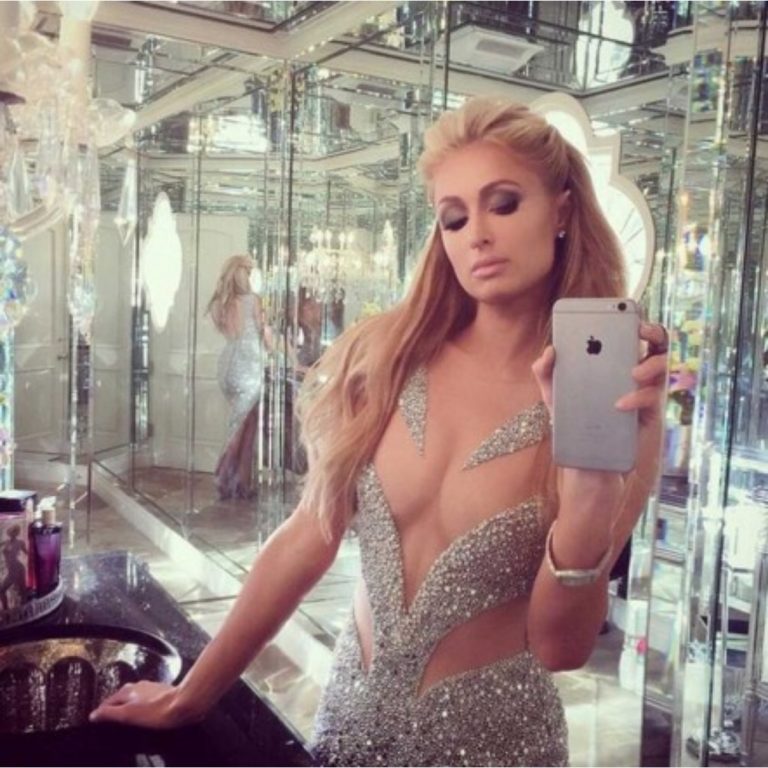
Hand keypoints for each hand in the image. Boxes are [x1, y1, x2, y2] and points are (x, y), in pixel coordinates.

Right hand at [89, 681, 201, 729]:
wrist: (183, 703)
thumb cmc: (156, 710)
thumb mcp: (127, 714)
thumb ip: (109, 713)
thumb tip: (94, 714)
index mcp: (128, 690)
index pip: (109, 700)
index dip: (102, 710)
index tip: (96, 717)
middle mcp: (138, 685)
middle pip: (121, 696)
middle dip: (115, 705)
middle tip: (109, 715)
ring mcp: (151, 687)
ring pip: (134, 696)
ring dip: (129, 704)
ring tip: (125, 714)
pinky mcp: (162, 692)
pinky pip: (146, 698)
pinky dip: (141, 704)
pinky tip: (145, 711)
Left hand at [532, 322, 668, 485]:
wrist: (586, 459)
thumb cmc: (573, 419)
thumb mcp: (554, 394)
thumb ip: (546, 371)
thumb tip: (549, 351)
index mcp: (614, 362)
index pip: (630, 334)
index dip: (634, 320)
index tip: (630, 313)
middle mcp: (634, 372)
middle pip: (656, 344)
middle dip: (653, 333)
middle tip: (641, 332)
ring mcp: (645, 392)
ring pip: (662, 368)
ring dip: (651, 365)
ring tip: (633, 372)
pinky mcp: (649, 414)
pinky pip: (653, 399)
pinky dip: (638, 398)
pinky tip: (620, 403)